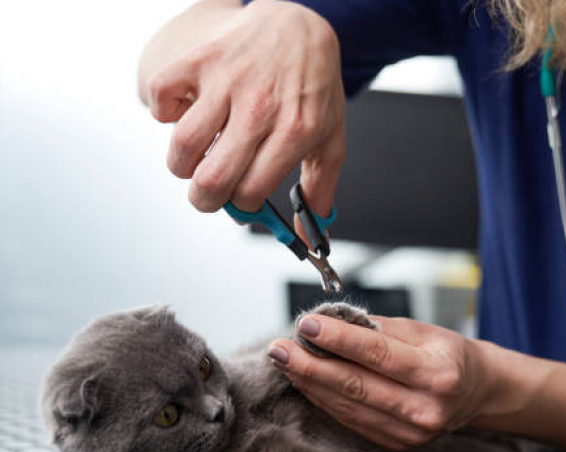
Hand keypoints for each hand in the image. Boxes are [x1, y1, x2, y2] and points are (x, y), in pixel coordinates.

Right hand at [146, 0, 344, 216]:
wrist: (300, 27)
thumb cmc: (313, 89)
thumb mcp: (330, 140)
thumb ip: (320, 189)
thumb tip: (309, 237)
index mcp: (293, 133)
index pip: (250, 192)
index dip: (241, 206)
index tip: (242, 199)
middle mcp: (259, 108)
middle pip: (212, 179)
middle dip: (205, 199)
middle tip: (209, 193)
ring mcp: (228, 82)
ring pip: (182, 146)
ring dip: (182, 164)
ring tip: (197, 158)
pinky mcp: (202, 60)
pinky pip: (162, 96)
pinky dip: (164, 113)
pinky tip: (187, 114)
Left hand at [268, 316, 496, 449]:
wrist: (476, 391)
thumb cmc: (447, 354)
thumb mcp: (422, 331)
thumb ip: (377, 328)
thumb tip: (329, 321)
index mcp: (438, 373)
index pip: (378, 354)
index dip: (338, 339)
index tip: (307, 325)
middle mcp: (425, 408)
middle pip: (356, 385)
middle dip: (310, 365)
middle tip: (279, 348)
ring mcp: (411, 432)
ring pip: (348, 406)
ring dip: (311, 383)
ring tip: (285, 361)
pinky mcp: (396, 444)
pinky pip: (351, 420)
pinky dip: (325, 400)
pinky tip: (307, 382)